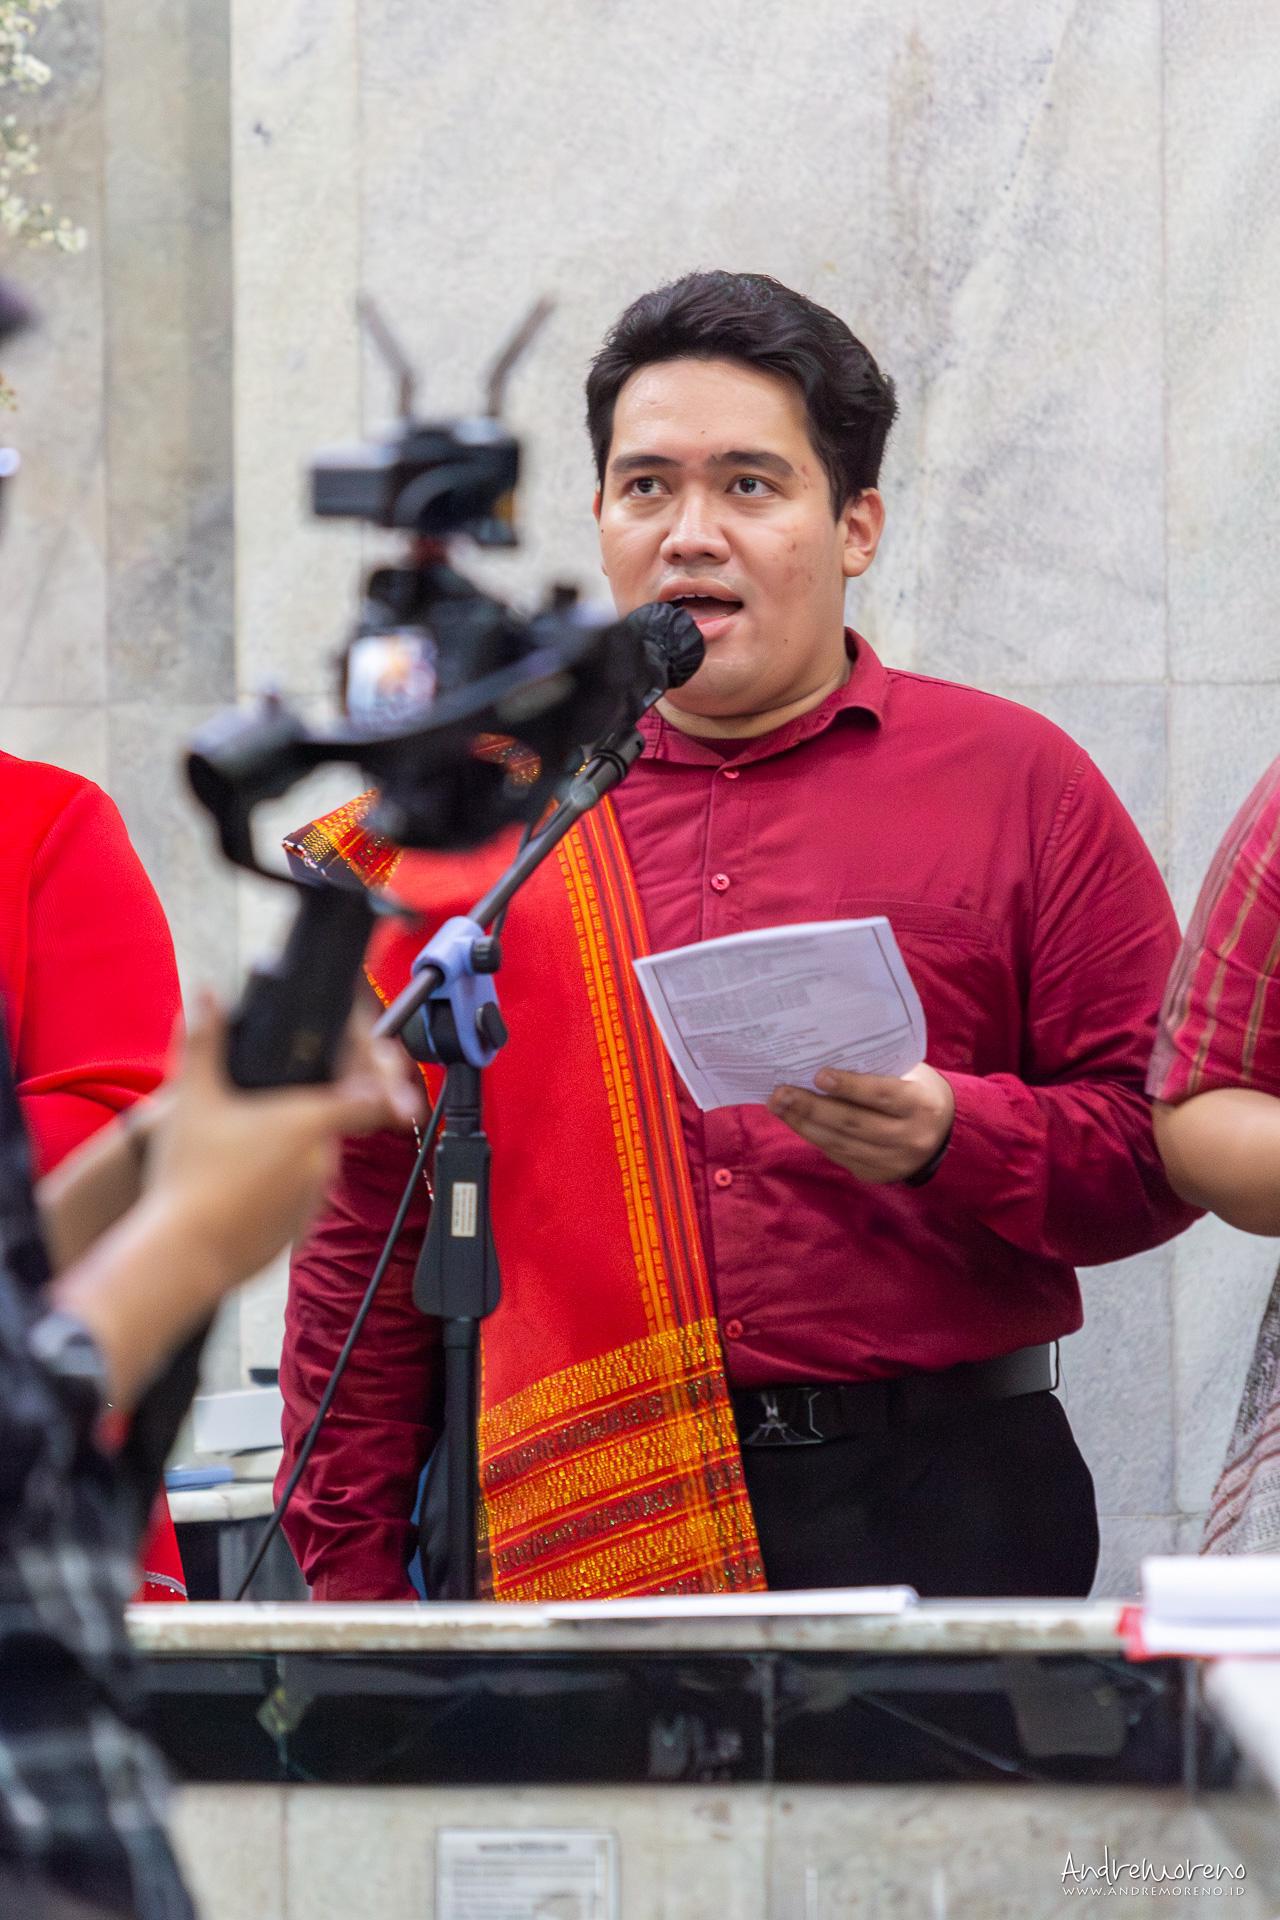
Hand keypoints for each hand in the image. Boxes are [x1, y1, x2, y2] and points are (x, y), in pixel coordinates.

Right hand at [144, 992, 422, 1297]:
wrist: (182, 1255)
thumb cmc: (190, 1175)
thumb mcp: (194, 1098)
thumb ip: (205, 1041)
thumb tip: (205, 993)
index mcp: (309, 1121)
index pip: (369, 1095)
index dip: (384, 1082)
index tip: (392, 1080)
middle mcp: (323, 1160)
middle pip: (329, 1126)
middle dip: (302, 1117)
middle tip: (258, 1116)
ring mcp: (314, 1198)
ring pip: (310, 1163)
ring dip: (286, 1154)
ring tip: (237, 1155)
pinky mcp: (298, 1229)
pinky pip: (295, 1198)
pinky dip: (275, 1189)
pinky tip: (237, 1188)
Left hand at [766, 1063, 954, 1184]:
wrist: (947, 1134)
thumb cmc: (918, 1090)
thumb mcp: (911, 1074)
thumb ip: (878, 1069)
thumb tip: (825, 1057)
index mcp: (922, 1105)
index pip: (881, 1095)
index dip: (850, 1086)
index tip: (818, 1075)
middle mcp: (910, 1137)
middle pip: (854, 1123)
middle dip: (812, 1107)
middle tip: (781, 1092)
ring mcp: (894, 1162)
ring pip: (841, 1144)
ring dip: (804, 1124)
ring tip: (779, 1106)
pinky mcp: (878, 1175)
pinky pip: (840, 1156)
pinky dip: (815, 1138)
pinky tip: (797, 1121)